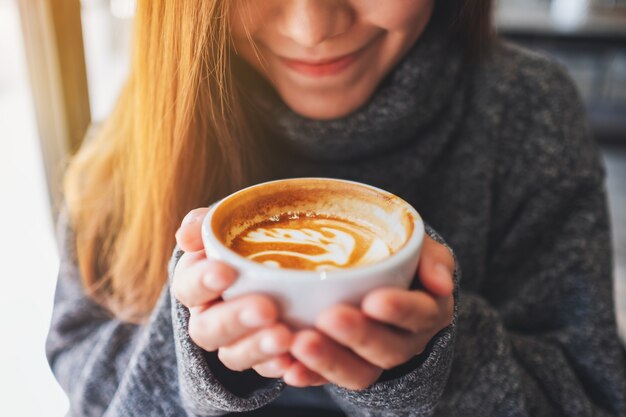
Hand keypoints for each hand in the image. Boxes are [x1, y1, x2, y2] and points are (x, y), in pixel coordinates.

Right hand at [172, 208, 295, 375]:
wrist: (285, 259)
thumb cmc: (250, 238)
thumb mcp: (232, 224)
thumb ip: (207, 224)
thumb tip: (187, 233)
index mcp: (197, 282)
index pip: (187, 286)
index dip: (202, 281)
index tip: (226, 272)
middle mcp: (208, 316)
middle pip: (206, 328)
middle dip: (234, 319)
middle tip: (266, 309)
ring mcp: (234, 341)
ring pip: (233, 355)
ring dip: (257, 347)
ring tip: (285, 336)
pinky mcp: (260, 358)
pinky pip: (263, 370)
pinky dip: (277, 367)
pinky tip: (293, 361)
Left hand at [283, 235, 454, 389]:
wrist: (380, 277)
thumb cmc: (397, 255)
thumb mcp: (420, 248)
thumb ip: (432, 257)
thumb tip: (441, 283)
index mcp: (428, 310)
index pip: (420, 314)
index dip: (400, 310)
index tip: (374, 300)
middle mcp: (406, 342)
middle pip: (387, 350)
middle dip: (358, 336)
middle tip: (329, 317)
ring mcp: (374, 360)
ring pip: (358, 372)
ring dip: (328, 361)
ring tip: (300, 343)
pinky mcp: (346, 367)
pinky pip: (328, 380)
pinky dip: (308, 375)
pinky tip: (289, 368)